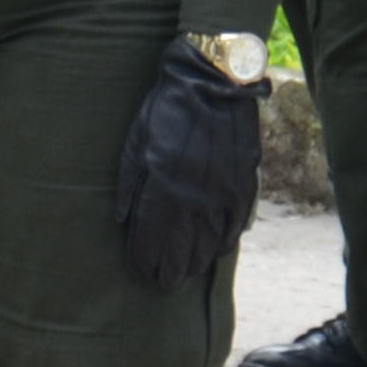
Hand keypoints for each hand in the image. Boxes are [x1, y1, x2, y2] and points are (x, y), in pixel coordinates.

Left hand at [113, 40, 265, 289]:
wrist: (213, 82)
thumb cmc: (166, 110)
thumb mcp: (136, 142)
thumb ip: (131, 186)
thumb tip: (122, 222)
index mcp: (163, 185)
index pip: (151, 239)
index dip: (145, 260)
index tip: (141, 272)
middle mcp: (194, 197)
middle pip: (181, 249)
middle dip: (170, 270)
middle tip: (163, 283)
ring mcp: (222, 194)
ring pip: (209, 244)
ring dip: (196, 262)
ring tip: (185, 274)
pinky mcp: (244, 186)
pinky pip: (234, 226)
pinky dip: (223, 243)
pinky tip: (214, 252)